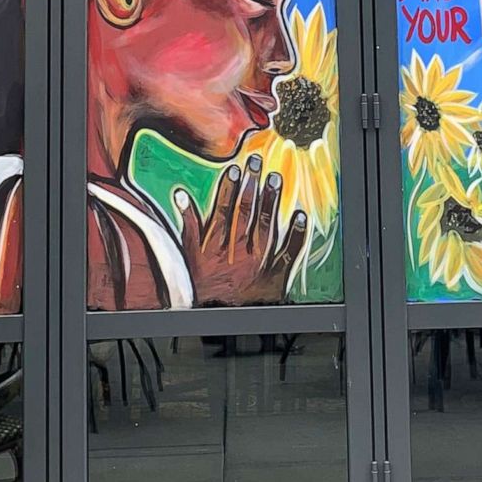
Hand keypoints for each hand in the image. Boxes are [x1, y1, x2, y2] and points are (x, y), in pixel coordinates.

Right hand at [176, 154, 308, 306]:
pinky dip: (295, 234)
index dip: (228, 188)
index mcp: (215, 248)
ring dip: (271, 202)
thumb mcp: (189, 259)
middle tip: (257, 162)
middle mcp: (237, 253)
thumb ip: (188, 226)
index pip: (222, 210)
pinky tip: (299, 214)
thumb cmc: (204, 288)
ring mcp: (258, 263)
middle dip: (252, 185)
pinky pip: (288, 252)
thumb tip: (181, 195)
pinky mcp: (275, 276)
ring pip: (266, 227)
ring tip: (275, 178)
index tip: (236, 169)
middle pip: (245, 213)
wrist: (221, 320)